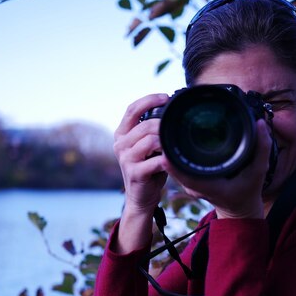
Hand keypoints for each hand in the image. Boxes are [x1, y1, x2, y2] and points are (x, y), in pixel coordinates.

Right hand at [114, 93, 169, 215]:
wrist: (141, 198)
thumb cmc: (148, 169)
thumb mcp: (148, 146)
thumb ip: (153, 130)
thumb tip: (171, 111)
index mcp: (122, 134)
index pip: (132, 109)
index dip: (149, 100)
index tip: (166, 97)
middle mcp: (120, 144)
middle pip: (144, 124)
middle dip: (163, 125)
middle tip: (175, 130)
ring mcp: (126, 159)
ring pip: (149, 140)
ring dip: (165, 142)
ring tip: (172, 147)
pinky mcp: (135, 173)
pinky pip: (154, 160)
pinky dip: (166, 159)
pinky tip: (171, 161)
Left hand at [163, 119, 271, 219]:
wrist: (240, 209)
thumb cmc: (248, 192)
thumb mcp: (259, 171)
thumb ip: (261, 148)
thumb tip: (261, 124)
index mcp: (210, 186)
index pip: (187, 174)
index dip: (174, 162)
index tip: (165, 148)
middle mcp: (196, 186)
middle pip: (175, 166)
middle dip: (168, 147)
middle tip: (162, 127)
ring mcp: (191, 184)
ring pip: (174, 165)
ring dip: (169, 149)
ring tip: (164, 128)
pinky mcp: (190, 179)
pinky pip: (178, 165)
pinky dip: (175, 153)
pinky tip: (172, 137)